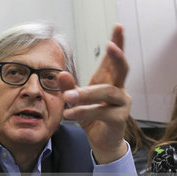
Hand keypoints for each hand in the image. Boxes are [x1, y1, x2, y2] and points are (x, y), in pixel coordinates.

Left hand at [58, 24, 130, 163]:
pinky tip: (69, 113)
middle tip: (110, 45)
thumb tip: (59, 73)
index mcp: (109, 82)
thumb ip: (70, 87)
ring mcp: (121, 104)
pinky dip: (83, 111)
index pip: (114, 61)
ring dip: (86, 93)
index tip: (117, 27)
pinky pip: (100, 111)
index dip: (118, 44)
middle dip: (117, 56)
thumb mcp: (78, 101)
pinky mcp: (119, 119)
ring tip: (68, 97)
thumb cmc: (92, 118)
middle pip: (122, 69)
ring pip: (107, 92)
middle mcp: (119, 90)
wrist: (101, 142)